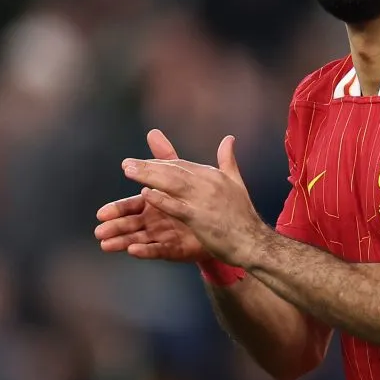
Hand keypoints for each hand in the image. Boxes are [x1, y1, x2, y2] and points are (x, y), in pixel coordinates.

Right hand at [95, 129, 209, 261]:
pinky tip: (134, 251)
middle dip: (116, 227)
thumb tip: (153, 132)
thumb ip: (166, 158)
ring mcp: (164, 234)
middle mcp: (155, 219)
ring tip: (108, 246)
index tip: (100, 214)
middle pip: (131, 223)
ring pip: (140, 238)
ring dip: (123, 242)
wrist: (221, 222)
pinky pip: (159, 249)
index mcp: (154, 203)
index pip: (132, 206)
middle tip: (99, 232)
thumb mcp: (180, 175)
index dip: (117, 210)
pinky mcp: (175, 247)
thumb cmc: (195, 198)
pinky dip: (146, 250)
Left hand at [121, 134, 265, 266]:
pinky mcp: (199, 218)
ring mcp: (203, 200)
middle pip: (172, 170)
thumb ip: (228, 160)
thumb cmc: (243, 215)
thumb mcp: (236, 182)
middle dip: (148, 166)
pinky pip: (177, 207)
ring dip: (148, 176)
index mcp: (213, 175)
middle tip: (126, 163)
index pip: (181, 165)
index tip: (142, 163)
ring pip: (171, 184)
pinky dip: (161, 200)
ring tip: (128, 171)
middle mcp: (207, 183)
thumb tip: (229, 138)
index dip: (160, 164)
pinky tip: (146, 194)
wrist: (253, 241)